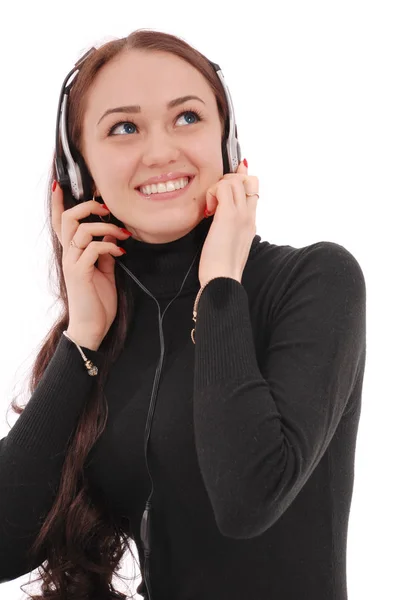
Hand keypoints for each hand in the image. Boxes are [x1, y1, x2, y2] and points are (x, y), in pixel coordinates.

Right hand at [51, 182, 130, 348]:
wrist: (93, 326)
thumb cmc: (98, 299)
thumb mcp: (104, 270)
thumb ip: (104, 251)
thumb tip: (112, 233)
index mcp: (73, 253)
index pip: (60, 223)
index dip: (58, 203)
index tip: (61, 184)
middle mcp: (69, 255)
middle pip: (68, 219)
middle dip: (88, 207)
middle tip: (108, 208)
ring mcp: (73, 263)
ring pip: (81, 231)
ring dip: (105, 227)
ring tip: (122, 234)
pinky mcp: (80, 273)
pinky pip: (93, 249)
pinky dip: (110, 246)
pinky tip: (121, 251)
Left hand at [198, 160, 258, 286]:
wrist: (223, 279)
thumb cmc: (222, 267)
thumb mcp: (230, 244)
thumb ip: (229, 228)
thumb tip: (219, 217)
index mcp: (251, 221)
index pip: (253, 188)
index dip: (241, 179)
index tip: (224, 184)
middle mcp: (249, 215)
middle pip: (247, 179)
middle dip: (228, 181)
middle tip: (215, 198)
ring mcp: (241, 214)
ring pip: (235, 180)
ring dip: (218, 187)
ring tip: (211, 207)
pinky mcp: (228, 215)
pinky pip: (223, 187)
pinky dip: (212, 193)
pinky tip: (208, 211)